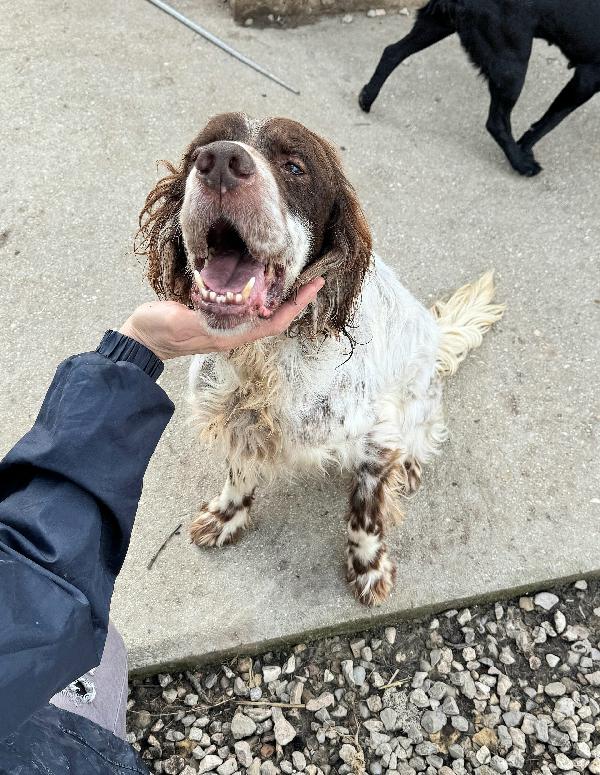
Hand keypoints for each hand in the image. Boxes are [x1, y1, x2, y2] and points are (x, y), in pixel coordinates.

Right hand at [119, 277, 323, 359]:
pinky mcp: (216, 316)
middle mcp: (233, 332)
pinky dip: (258, 292)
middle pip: (274, 316)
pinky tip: (260, 278)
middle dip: (295, 298)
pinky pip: (246, 306)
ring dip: (279, 295)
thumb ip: (205, 318)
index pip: (273, 322)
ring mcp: (225, 325)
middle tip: (314, 276)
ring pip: (262, 311)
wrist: (140, 340)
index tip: (314, 286)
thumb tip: (232, 311)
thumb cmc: (157, 331)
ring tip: (293, 275)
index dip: (296, 305)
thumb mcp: (179, 321)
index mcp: (230, 336)